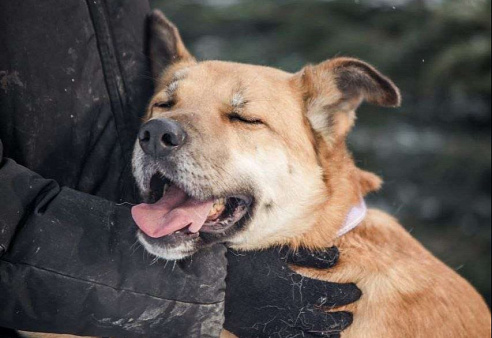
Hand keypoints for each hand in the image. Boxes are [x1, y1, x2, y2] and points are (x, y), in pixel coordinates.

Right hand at [224, 246, 360, 337]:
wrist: (216, 285)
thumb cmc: (246, 263)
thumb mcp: (278, 254)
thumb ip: (309, 255)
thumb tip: (336, 255)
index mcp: (298, 289)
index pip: (332, 294)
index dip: (346, 293)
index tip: (355, 291)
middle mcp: (294, 312)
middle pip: (326, 320)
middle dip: (341, 318)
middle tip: (349, 315)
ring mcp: (280, 327)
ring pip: (312, 337)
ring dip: (327, 334)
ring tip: (335, 332)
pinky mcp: (266, 335)